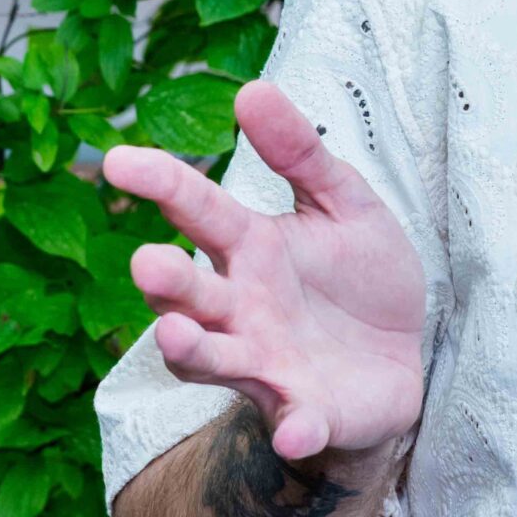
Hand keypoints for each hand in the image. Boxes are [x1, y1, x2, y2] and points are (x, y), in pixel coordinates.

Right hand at [102, 79, 426, 464]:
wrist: (399, 359)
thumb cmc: (358, 277)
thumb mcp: (343, 202)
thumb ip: (301, 153)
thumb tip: (252, 88)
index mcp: (250, 248)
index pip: (196, 209)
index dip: (160, 183)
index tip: (118, 160)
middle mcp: (241, 309)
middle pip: (188, 294)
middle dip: (165, 281)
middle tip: (148, 263)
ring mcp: (267, 364)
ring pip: (213, 361)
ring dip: (193, 352)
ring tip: (175, 336)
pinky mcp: (307, 414)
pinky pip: (294, 425)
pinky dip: (294, 428)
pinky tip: (295, 428)